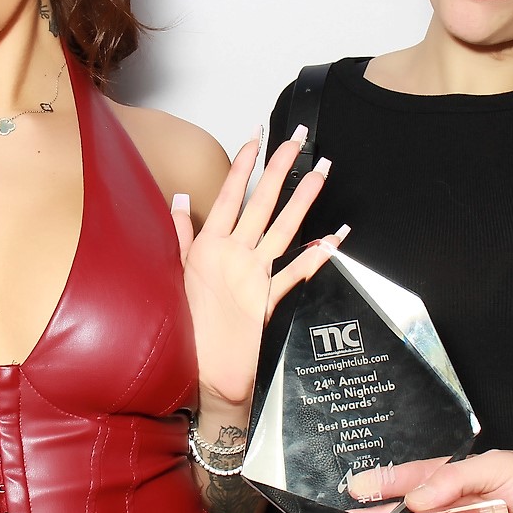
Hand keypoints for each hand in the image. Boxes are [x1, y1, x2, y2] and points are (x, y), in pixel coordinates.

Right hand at [173, 127, 342, 407]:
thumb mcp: (174, 275)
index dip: (243, 166)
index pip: (228, 196)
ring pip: (284, 227)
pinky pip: (300, 271)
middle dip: (280, 168)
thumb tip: (179, 201)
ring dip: (304, 198)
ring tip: (321, 172)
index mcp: (207, 247)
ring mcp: (254, 276)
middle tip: (297, 140)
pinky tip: (338, 235)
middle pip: (261, 202)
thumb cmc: (188, 327)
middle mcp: (232, 255)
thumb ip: (180, 236)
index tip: (256, 139)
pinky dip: (321, 253)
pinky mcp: (271, 298)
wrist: (203, 373)